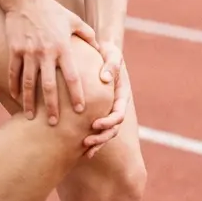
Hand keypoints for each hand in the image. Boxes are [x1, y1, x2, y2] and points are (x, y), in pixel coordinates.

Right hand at [5, 0, 98, 125]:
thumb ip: (88, 36)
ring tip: (30, 117)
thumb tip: (101, 48)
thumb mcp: (74, 20)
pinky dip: (13, 86)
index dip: (76, 95)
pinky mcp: (14, 50)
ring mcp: (28, 52)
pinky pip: (13, 73)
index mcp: (63, 47)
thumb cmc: (52, 11)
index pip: (72, 77)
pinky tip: (15, 97)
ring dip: (29, 102)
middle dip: (52, 107)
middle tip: (53, 124)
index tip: (80, 110)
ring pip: (28, 83)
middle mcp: (46, 53)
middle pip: (49, 86)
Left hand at [83, 42, 130, 157]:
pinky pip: (95, 129)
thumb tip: (105, 78)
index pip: (119, 114)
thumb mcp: (112, 54)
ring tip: (84, 147)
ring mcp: (107, 110)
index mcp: (121, 95)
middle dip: (101, 137)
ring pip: (105, 132)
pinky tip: (80, 148)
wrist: (98, 52)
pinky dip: (90, 138)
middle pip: (113, 128)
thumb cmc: (106, 52)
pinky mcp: (96, 111)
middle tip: (87, 141)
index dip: (109, 121)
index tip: (95, 124)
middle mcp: (116, 106)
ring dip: (97, 142)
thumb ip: (111, 64)